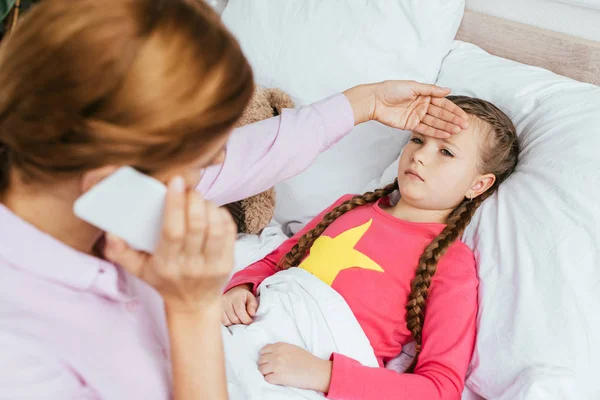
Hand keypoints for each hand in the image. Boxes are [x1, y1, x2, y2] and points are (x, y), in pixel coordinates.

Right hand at [104, 176, 236, 313]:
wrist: (193, 304)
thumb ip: (120, 252)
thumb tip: (111, 232)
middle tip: (188, 188)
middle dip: (194, 199)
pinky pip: (229, 231)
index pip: (172, 231)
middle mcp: (191, 265)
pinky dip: (221, 215)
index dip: (175, 204)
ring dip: (208, 206)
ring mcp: (213, 265)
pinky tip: (212, 210)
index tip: (175, 182)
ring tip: (198, 200)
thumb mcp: (138, 270)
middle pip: (197, 225)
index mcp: (167, 264)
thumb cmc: (164, 280)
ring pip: (216, 226)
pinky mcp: (228, 262)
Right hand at [221, 283, 257, 325]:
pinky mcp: (216, 311)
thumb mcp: (251, 298)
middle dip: (241, 322)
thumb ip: (253, 305)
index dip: (246, 319)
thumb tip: (252, 313)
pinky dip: (229, 323)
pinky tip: (232, 319)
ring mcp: (219, 306)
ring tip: (239, 319)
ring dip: (234, 323)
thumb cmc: (243, 297)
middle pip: (234, 318)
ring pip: (227, 322)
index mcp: (235, 296)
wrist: (233, 292)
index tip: (250, 321)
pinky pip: (222, 322)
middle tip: (245, 320)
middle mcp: (225, 300)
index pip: (240, 311)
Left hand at [258, 343, 332, 392]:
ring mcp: (276, 366)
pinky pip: (267, 379)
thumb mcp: (292, 348)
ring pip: (261, 370)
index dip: (265, 356)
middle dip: (265, 364)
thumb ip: (280, 348)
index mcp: (280, 346)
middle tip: (271, 368)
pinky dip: (270, 380)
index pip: (263, 350)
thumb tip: (269, 351)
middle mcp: (276, 355)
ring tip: (273, 374)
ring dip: (266, 373)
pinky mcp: (278, 377)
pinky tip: (277, 379)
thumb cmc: (306, 359)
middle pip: (260, 360)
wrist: (315, 370)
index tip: (268, 360)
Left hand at [343, 80, 468, 137]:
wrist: (375, 100)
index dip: (453, 110)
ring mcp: (417, 116)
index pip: (443, 103)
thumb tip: (448, 90)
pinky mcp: (410, 125)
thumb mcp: (413, 86)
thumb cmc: (391, 89)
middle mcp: (422, 105)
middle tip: (465, 126)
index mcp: (424, 95)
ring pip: (435, 123)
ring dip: (446, 127)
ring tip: (458, 132)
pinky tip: (445, 134)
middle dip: (453, 120)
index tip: (464, 116)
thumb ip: (431, 90)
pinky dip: (435, 132)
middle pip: (441, 114)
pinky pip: (425, 129)